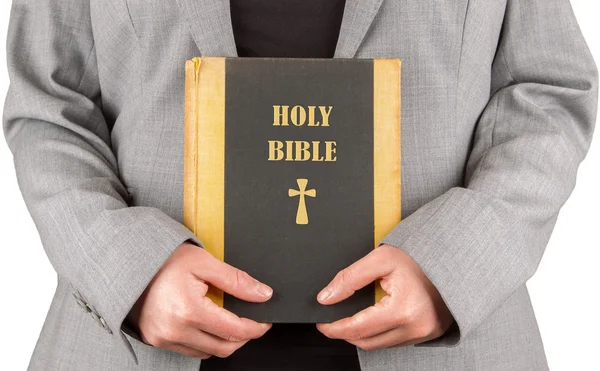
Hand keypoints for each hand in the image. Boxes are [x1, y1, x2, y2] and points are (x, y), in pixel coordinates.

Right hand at [125, 241, 272, 358]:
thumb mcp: (204, 263)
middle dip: (243, 337)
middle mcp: (174, 330)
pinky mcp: (156, 340)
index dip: (255, 328)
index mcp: (188, 310)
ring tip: (230, 320)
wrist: (131, 262)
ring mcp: (163, 338)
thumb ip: (236, 281)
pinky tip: (209, 324)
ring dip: (224, 340)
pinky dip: (205, 341)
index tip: (264, 321)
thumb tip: (263, 294)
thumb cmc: (164, 260)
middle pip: (223, 347)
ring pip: (208, 352)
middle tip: (252, 322)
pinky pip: (191, 350)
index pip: (233, 330)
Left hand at [315, 244, 453, 349]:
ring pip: (380, 345)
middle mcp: (416, 327)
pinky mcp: (429, 334)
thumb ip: (349, 278)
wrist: (450, 257)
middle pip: (367, 342)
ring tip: (351, 317)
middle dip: (345, 333)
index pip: (358, 329)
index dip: (334, 328)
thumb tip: (326, 297)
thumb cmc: (418, 256)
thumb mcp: (380, 259)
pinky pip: (395, 341)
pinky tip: (373, 318)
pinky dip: (380, 333)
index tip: (322, 322)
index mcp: (403, 310)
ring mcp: (425, 334)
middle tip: (331, 320)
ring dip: (362, 334)